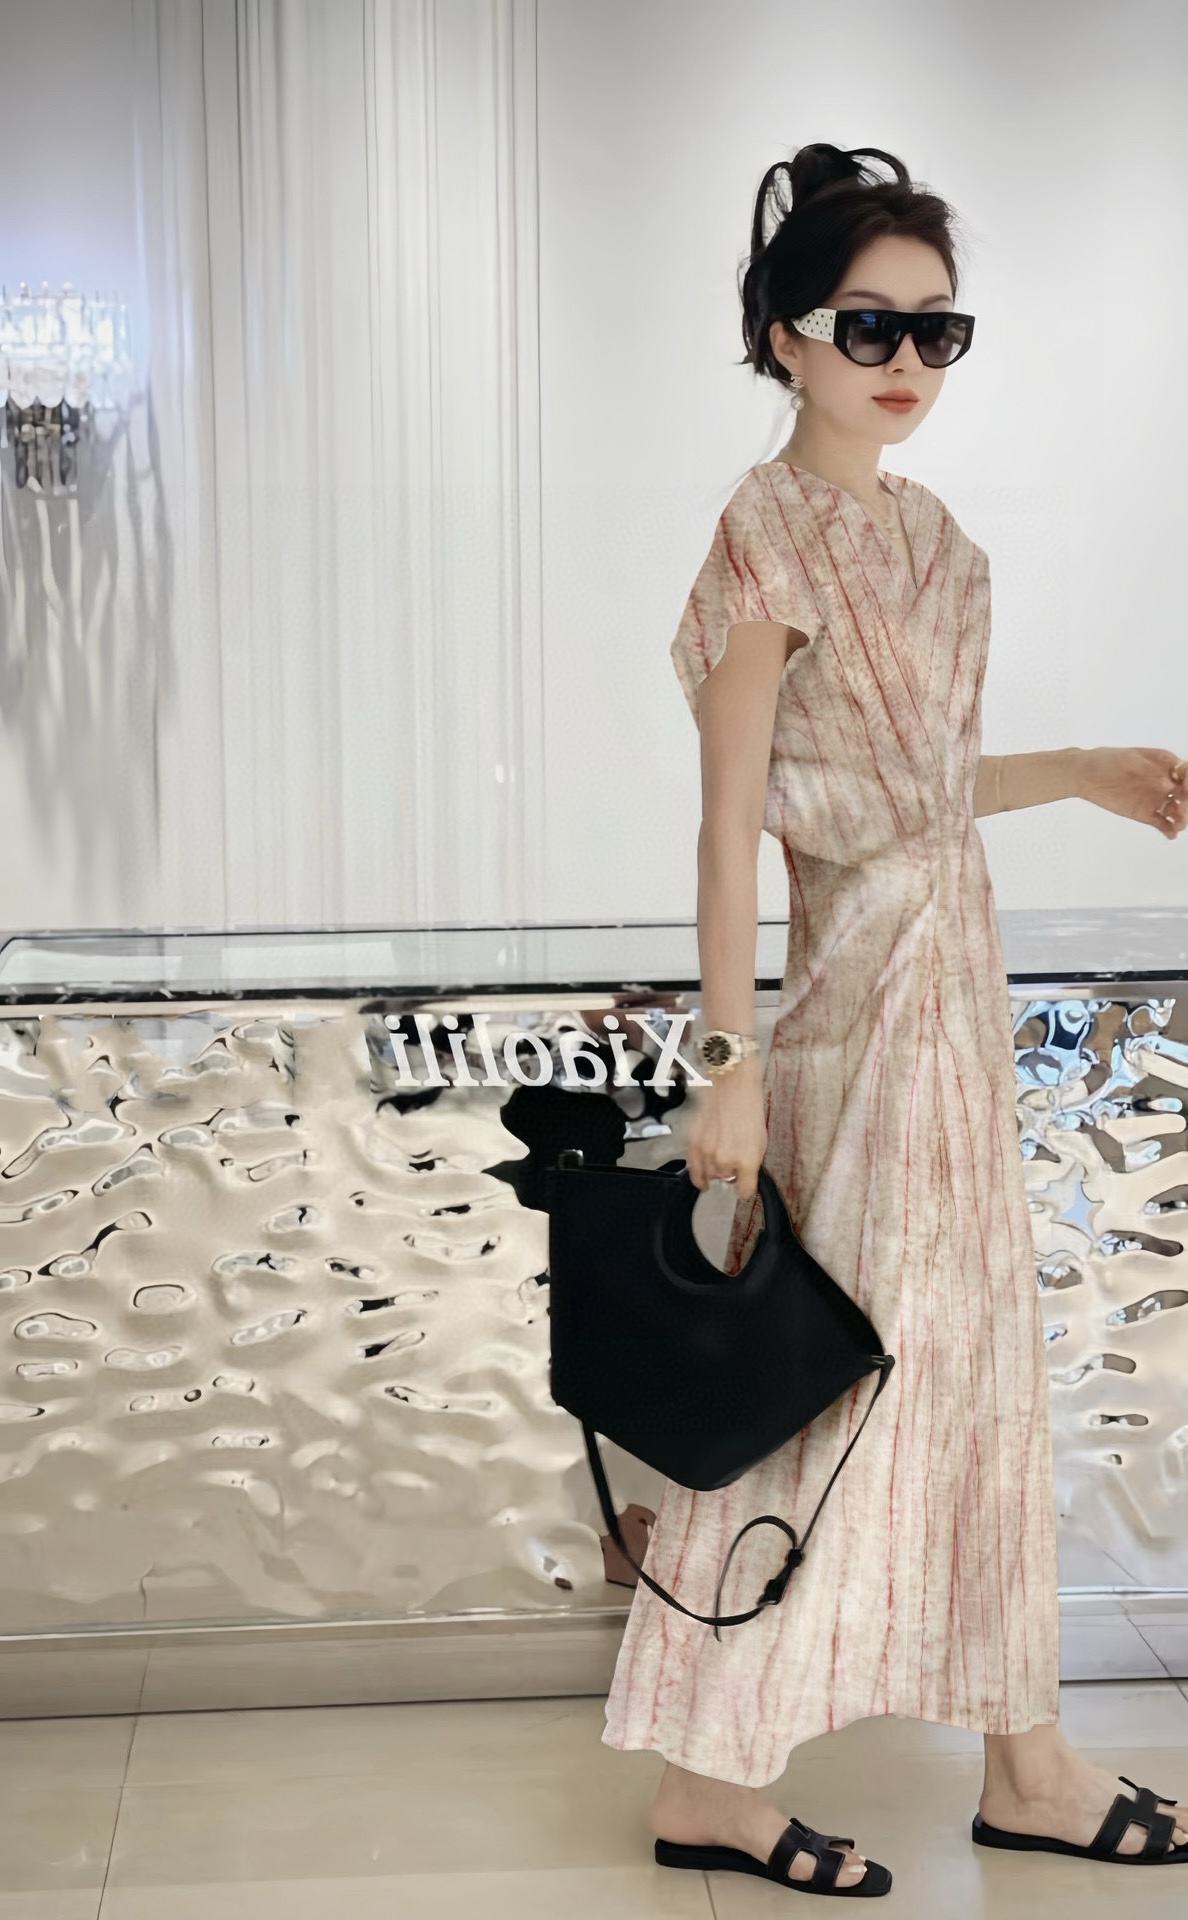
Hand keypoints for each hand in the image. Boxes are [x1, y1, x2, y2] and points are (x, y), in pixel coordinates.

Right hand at [685, 1062, 766, 1199]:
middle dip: (731, 1173)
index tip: (745, 1185)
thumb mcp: (761, 1140)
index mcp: (747, 1160)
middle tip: (733, 1159)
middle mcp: (725, 1161)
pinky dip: (698, 1175)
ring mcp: (707, 1153)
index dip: (746, 1188)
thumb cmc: (749, 1109)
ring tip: (719, 1162)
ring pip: (709, 1177)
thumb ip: (752, 1163)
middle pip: (726, 1182)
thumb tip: (745, 1176)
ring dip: (714, 1172)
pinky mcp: (693, 1145)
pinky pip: (693, 1170)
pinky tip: (702, 1179)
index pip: (745, 1190)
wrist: (731, 1086)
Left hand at [1080, 747, 1187, 840]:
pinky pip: (1161, 823)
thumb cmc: (1107, 760)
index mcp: (1164, 765)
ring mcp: (1155, 799)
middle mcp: (1164, 783)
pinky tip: (1172, 834)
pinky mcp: (1144, 813)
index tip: (1184, 785)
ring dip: (1182, 818)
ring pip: (1176, 811)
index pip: (1186, 772)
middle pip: (1186, 795)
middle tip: (1182, 807)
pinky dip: (1169, 829)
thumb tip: (1168, 780)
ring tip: (1179, 823)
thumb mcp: (1131, 756)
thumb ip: (1150, 767)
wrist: (1086, 774)